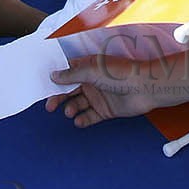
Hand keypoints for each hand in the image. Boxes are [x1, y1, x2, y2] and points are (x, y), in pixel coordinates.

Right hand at [46, 55, 170, 124]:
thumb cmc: (121, 74)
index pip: (68, 73)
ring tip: (71, 112)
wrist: (144, 88)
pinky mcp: (106, 110)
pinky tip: (79, 121)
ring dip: (72, 108)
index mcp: (89, 67)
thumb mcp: (92, 71)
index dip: (56, 80)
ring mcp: (99, 96)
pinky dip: (83, 119)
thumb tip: (54, 75)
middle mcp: (93, 81)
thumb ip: (72, 75)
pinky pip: (90, 116)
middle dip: (59, 97)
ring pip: (79, 104)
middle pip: (70, 90)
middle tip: (50, 105)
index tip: (43, 87)